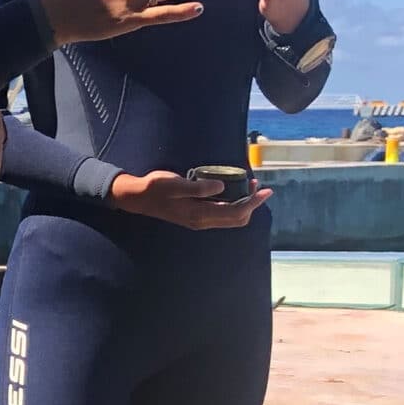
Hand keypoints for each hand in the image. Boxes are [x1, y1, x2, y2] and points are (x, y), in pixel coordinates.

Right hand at [109, 169, 272, 229]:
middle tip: (256, 185)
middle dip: (251, 204)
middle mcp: (202, 221)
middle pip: (237, 219)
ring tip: (248, 186)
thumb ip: (199, 187)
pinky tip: (232, 191)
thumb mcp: (176, 184)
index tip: (264, 190)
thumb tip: (222, 186)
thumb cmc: (156, 188)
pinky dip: (233, 205)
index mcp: (199, 214)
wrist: (139, 198)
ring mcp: (200, 221)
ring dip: (243, 205)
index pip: (235, 212)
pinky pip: (222, 215)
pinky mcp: (197, 216)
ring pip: (231, 219)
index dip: (253, 202)